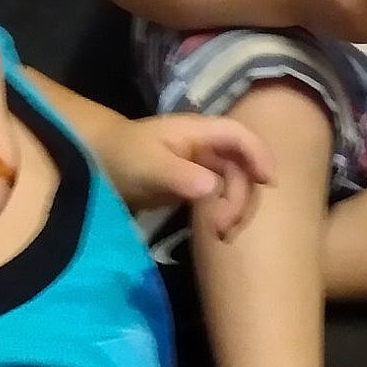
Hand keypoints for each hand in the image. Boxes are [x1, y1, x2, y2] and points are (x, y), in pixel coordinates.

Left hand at [107, 114, 273, 239]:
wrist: (98, 161)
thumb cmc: (123, 155)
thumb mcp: (148, 165)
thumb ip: (180, 175)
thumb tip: (213, 188)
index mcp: (198, 131)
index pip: (239, 136)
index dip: (258, 154)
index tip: (268, 182)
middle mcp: (207, 146)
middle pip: (242, 167)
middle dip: (241, 197)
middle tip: (226, 228)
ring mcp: (203, 165)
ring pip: (235, 185)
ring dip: (235, 209)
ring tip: (221, 235)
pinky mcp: (196, 184)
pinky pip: (221, 197)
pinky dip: (223, 214)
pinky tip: (216, 232)